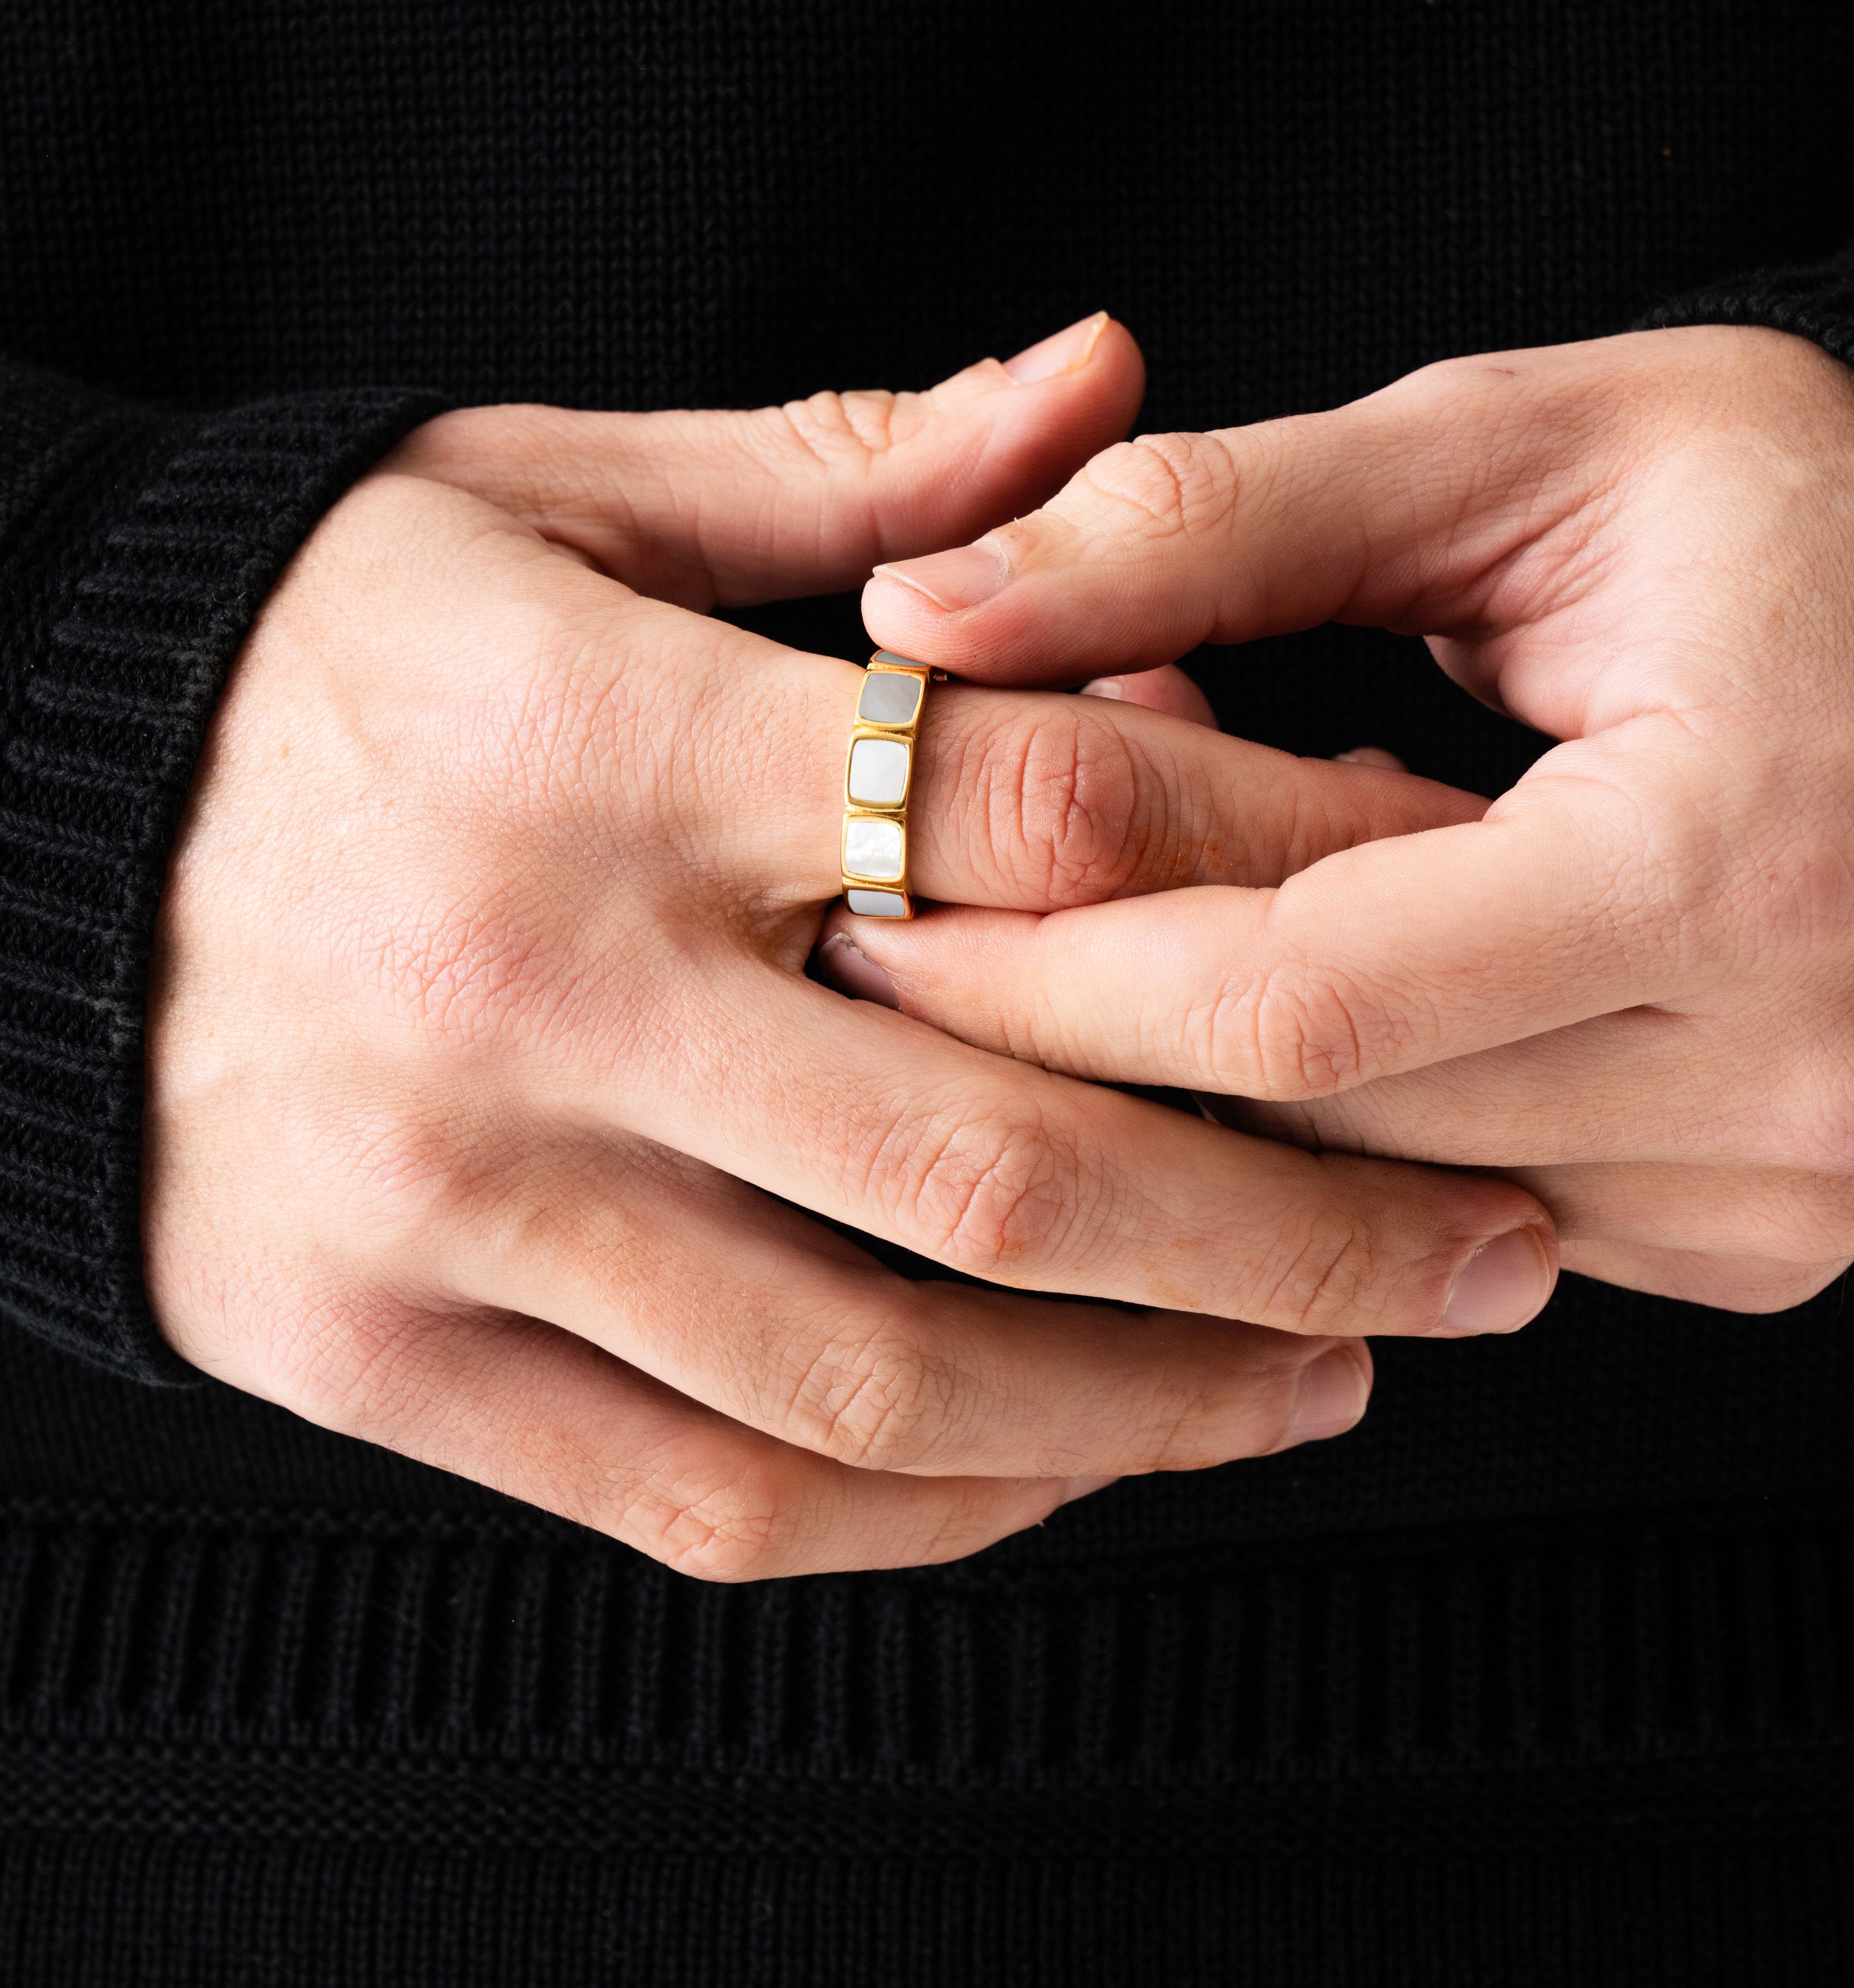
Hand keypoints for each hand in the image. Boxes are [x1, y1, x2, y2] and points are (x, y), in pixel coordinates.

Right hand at [145, 322, 1557, 1580]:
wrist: (10, 820)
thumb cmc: (323, 657)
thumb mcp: (537, 499)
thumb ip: (838, 469)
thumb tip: (1096, 380)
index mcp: (600, 751)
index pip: (1021, 826)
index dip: (1276, 880)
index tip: (1434, 929)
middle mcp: (536, 1003)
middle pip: (1007, 1166)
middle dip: (1298, 1232)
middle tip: (1475, 1254)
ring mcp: (450, 1214)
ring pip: (880, 1387)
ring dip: (1149, 1410)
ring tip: (1321, 1379)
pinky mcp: (377, 1359)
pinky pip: (706, 1502)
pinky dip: (925, 1515)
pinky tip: (1066, 1467)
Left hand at [847, 326, 1853, 1311]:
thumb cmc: (1793, 528)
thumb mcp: (1516, 453)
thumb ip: (1212, 525)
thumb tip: (936, 612)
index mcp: (1740, 862)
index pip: (1298, 995)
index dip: (1052, 969)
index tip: (882, 923)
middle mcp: (1795, 1071)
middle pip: (1312, 1119)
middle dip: (1092, 1026)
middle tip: (933, 922)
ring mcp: (1783, 1186)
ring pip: (1363, 1191)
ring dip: (1208, 1063)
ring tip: (1147, 896)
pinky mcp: (1756, 1236)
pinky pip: (1457, 1213)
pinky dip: (1342, 1112)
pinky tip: (1316, 971)